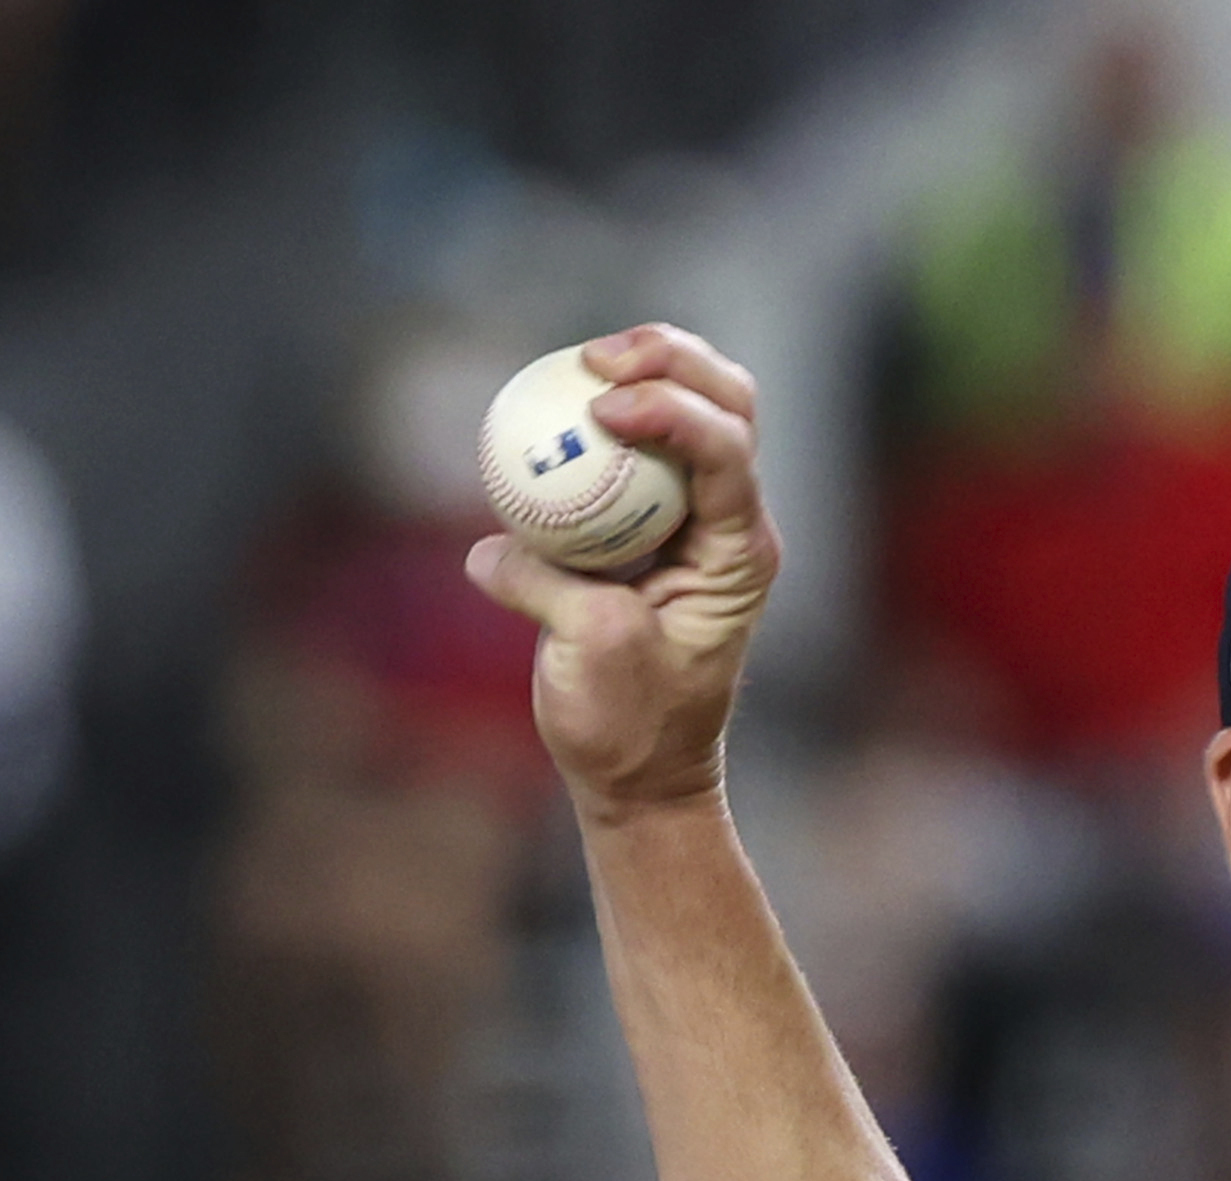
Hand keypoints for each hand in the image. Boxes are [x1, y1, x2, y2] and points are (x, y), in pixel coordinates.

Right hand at [466, 325, 779, 817]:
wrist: (638, 771)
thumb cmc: (629, 724)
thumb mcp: (590, 653)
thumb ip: (547, 588)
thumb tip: (492, 549)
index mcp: (738, 554)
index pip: (726, 452)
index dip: (671, 411)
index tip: (602, 410)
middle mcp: (728, 526)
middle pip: (729, 403)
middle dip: (672, 360)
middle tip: (596, 359)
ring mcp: (694, 522)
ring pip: (693, 412)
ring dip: (644, 371)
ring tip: (579, 365)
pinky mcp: (651, 527)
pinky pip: (634, 451)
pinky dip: (600, 417)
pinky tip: (551, 407)